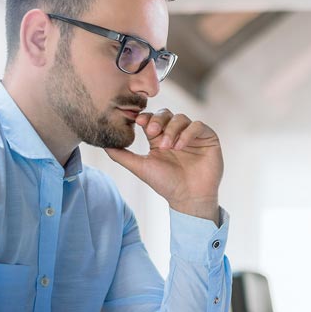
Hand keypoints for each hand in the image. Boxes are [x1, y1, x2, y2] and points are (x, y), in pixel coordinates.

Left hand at [104, 109, 222, 223]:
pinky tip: (180, 146)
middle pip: (166, 113)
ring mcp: (192, 135)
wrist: (189, 198)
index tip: (138, 122)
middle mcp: (176, 134)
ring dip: (172, 129)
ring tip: (167, 146)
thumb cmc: (166, 184)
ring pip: (181, 118)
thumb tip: (102, 144)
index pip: (152, 118)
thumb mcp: (140, 167)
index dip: (146, 117)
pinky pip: (198, 126)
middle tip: (151, 132)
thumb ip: (121, 155)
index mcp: (160, 138)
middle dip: (157, 120)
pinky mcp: (208, 138)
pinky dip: (187, 133)